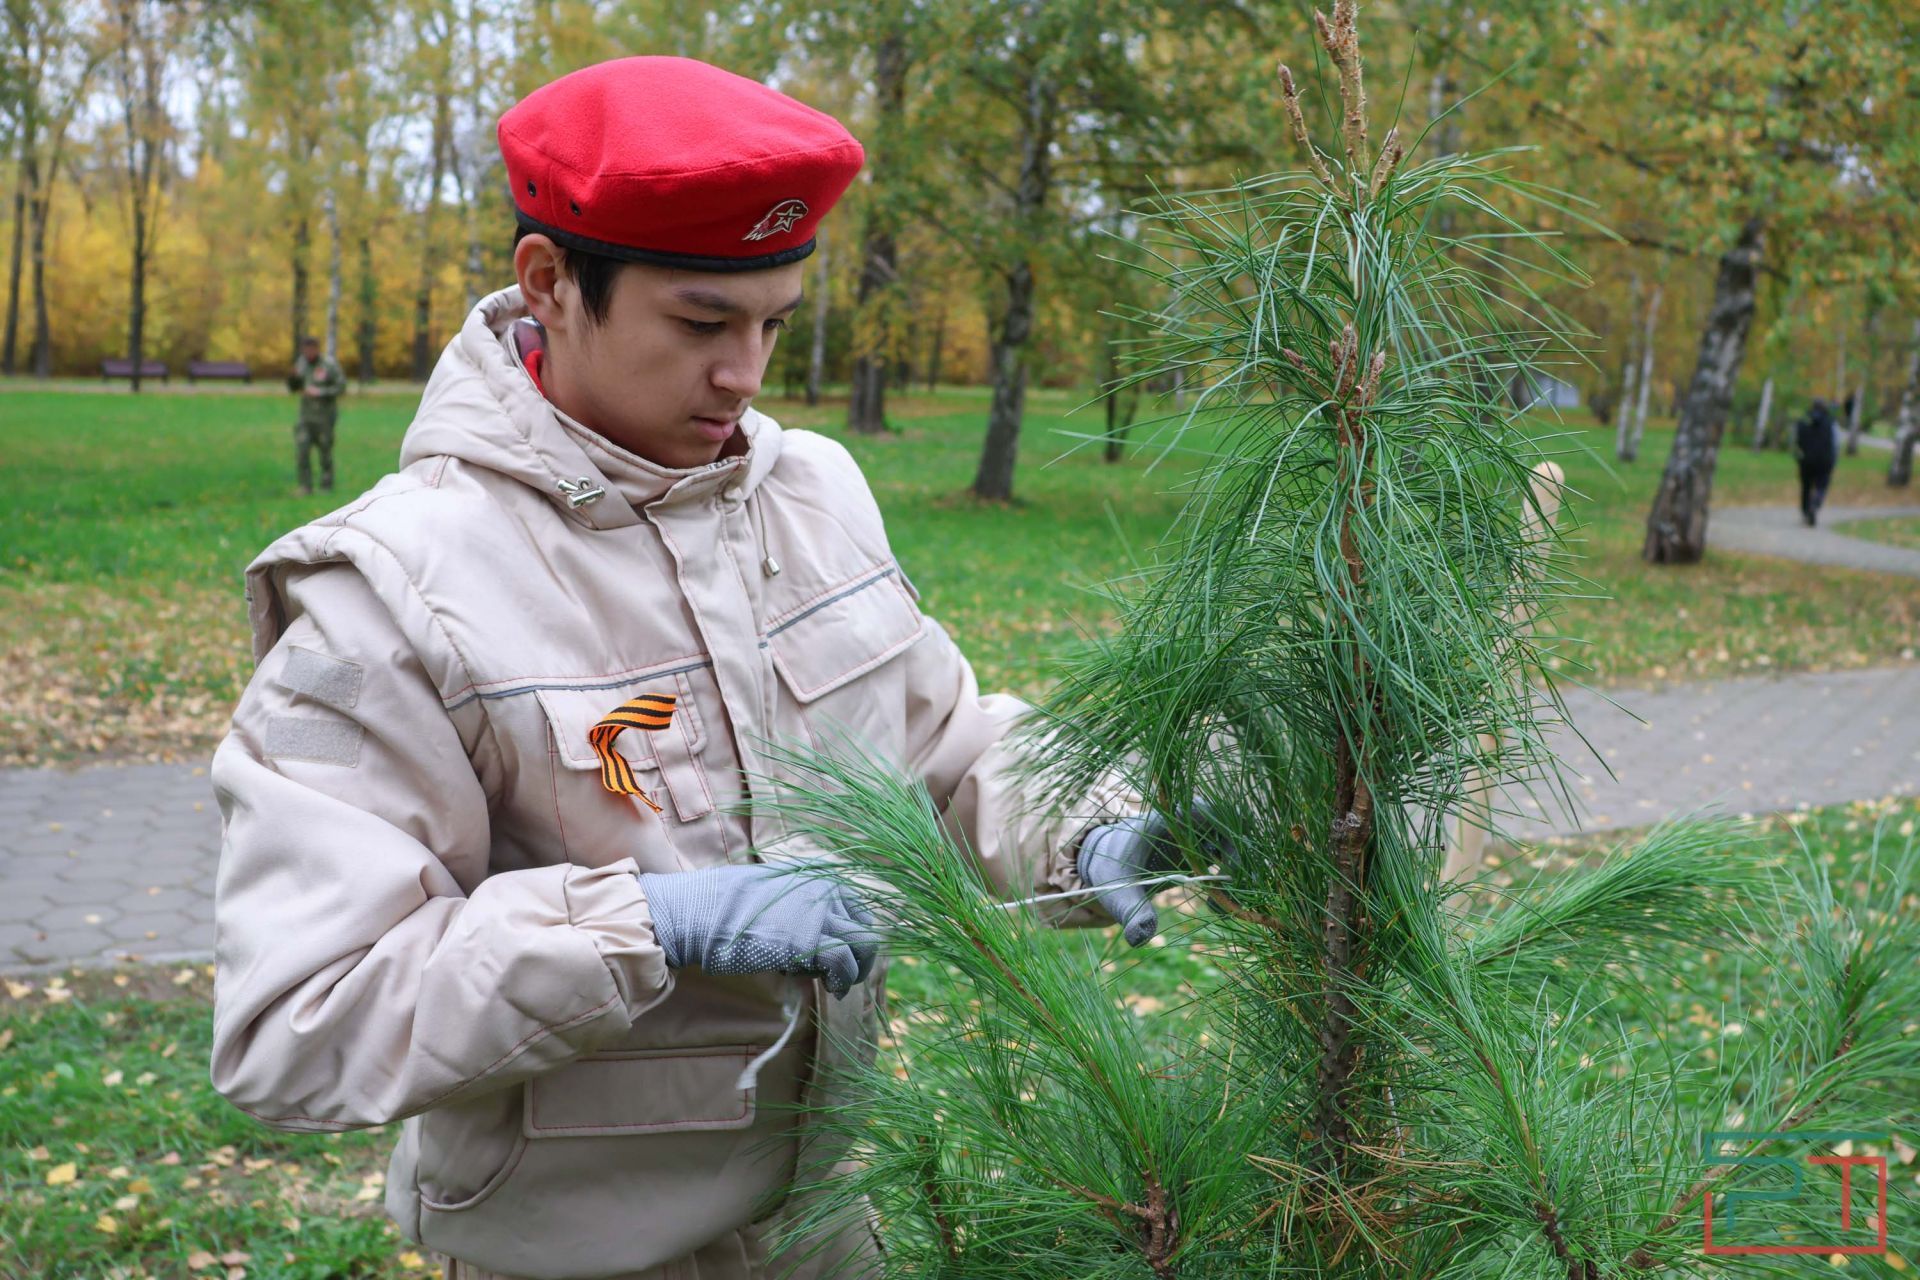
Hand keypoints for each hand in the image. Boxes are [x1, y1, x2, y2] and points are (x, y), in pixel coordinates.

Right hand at [637, 863, 879, 996]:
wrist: (699, 913)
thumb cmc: (724, 906)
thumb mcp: (769, 893)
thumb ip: (796, 905)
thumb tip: (813, 932)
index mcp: (815, 875)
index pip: (857, 907)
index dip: (852, 935)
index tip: (842, 955)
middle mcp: (826, 889)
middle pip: (865, 927)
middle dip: (861, 955)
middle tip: (844, 976)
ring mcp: (821, 913)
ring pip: (864, 945)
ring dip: (855, 971)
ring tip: (836, 987)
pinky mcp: (812, 941)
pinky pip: (845, 964)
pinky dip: (842, 981)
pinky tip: (830, 989)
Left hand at [1076, 800, 1228, 945]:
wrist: (1107, 866)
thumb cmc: (1110, 871)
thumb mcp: (1118, 891)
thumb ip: (1131, 912)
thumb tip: (1141, 938)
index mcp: (1170, 818)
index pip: (1212, 810)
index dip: (1228, 836)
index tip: (1221, 870)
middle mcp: (1190, 822)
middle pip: (1234, 826)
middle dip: (1239, 861)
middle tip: (1229, 894)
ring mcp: (1199, 835)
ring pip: (1237, 843)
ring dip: (1239, 873)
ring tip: (1225, 906)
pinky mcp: (1203, 851)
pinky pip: (1230, 857)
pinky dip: (1232, 879)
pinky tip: (1217, 905)